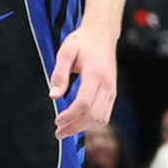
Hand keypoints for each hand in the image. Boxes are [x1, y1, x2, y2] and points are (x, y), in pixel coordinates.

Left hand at [50, 21, 118, 138]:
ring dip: (83, 128)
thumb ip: (59, 74)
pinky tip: (78, 123)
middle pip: (93, 115)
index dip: (70, 116)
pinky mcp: (112, 93)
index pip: (84, 103)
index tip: (57, 122)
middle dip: (75, 127)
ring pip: (101, 118)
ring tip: (66, 130)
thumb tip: (54, 96)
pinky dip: (92, 123)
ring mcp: (112, 90)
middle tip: (58, 132)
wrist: (102, 35)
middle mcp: (107, 85)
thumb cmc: (82, 42)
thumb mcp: (65, 52)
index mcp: (95, 74)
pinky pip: (105, 114)